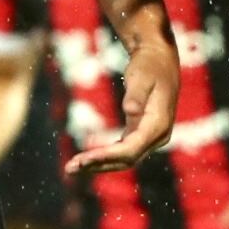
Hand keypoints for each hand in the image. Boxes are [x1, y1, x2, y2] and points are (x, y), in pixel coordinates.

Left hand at [65, 36, 176, 175]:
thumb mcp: (141, 76)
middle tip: (69, 168)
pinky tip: (86, 159)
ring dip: (99, 164)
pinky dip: (105, 156)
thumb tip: (130, 111)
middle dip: (98, 164)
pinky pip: (124, 152)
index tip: (83, 159)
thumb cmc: (149, 66)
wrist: (159, 60)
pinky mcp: (142, 135)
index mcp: (159, 125)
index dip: (106, 156)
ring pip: (124, 160)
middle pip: (127, 160)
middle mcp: (158, 136)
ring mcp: (152, 138)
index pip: (131, 150)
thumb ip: (136, 94)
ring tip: (72, 167)